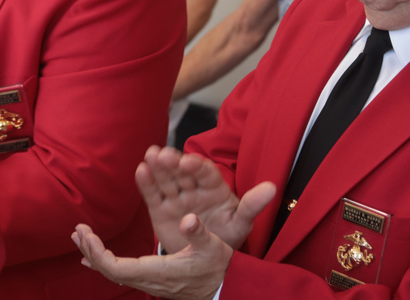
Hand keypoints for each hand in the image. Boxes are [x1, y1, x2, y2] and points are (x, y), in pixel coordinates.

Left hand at [72, 215, 231, 299]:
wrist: (227, 288)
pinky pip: (120, 273)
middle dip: (90, 250)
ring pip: (112, 273)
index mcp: (158, 272)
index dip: (98, 254)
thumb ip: (199, 234)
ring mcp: (148, 282)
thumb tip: (189, 219)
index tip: (88, 235)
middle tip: (78, 230)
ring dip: (94, 254)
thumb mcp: (213, 247)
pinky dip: (103, 261)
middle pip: (108, 271)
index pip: (117, 268)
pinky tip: (92, 255)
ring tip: (80, 237)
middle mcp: (149, 280)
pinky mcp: (150, 280)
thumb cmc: (219, 267)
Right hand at [137, 146, 275, 252]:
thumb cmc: (226, 237)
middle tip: (163, 155)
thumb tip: (273, 187)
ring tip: (150, 155)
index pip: (205, 173)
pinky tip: (141, 170)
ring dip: (157, 166)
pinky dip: (146, 182)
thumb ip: (252, 206)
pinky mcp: (159, 208)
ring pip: (165, 178)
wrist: (206, 259)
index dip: (196, 166)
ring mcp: (175, 197)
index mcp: (214, 188)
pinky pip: (152, 194)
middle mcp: (193, 189)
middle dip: (172, 162)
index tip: (187, 162)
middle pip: (181, 172)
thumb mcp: (241, 224)